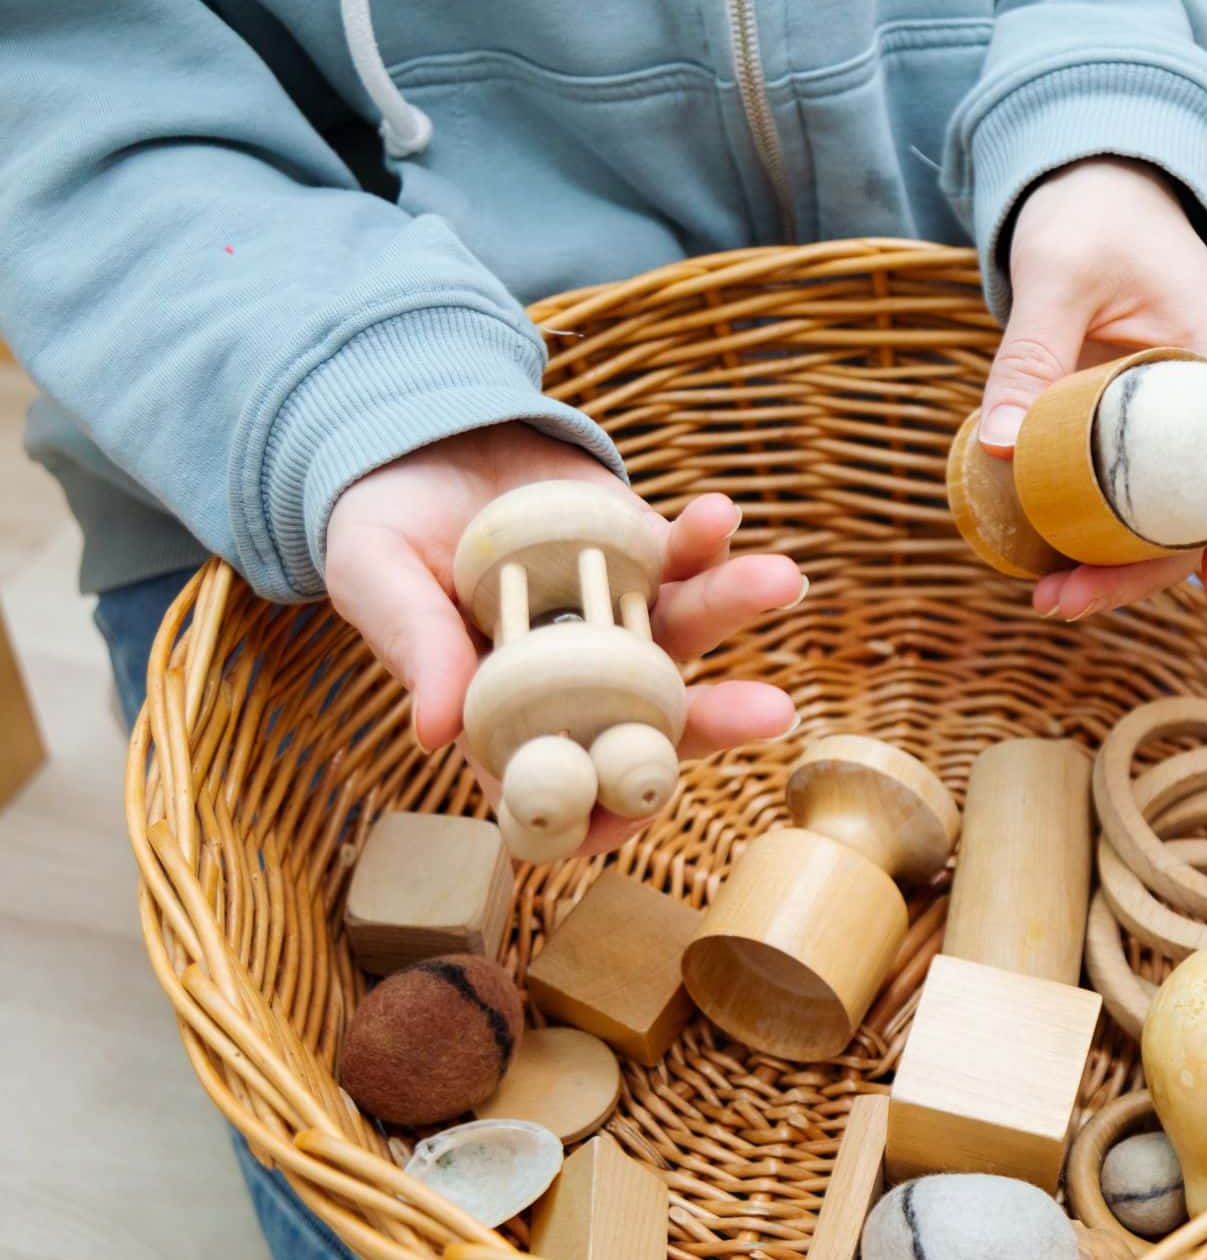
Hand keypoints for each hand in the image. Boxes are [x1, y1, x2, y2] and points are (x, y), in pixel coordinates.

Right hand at [326, 424, 802, 854]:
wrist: (420, 444)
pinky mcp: (644, 555)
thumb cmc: (383, 529)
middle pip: (653, 722)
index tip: (633, 814)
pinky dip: (706, 537)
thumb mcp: (375, 580)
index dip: (600, 815)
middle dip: (713, 721)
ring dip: (734, 610)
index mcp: (508, 717)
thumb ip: (414, 647)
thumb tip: (436, 733)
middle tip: (769, 711)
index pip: (563, 789)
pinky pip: (685, 555)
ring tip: (777, 579)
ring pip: (687, 634)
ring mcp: (622, 618)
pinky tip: (719, 513)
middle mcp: (581, 683)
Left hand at [977, 158, 1206, 620]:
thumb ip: (1030, 354)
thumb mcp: (1056, 274)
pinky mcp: (1132, 433)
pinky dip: (1093, 536)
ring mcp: (1172, 423)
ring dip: (1115, 568)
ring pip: (1163, 517)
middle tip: (1065, 604)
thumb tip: (996, 448)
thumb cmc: (1091, 216)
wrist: (1094, 188)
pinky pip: (1125, 498)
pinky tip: (1044, 564)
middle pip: (1203, 510)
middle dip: (1144, 573)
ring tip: (1047, 602)